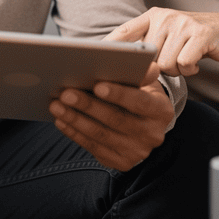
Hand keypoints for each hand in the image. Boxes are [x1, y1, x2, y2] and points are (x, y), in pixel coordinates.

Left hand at [49, 63, 173, 170]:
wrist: (143, 121)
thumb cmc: (138, 92)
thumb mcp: (142, 79)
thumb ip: (137, 70)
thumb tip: (132, 56)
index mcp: (162, 110)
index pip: (140, 102)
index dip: (118, 94)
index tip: (97, 85)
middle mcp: (152, 134)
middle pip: (116, 119)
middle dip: (88, 105)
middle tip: (65, 93)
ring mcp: (137, 152)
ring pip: (101, 135)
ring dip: (75, 119)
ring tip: (56, 105)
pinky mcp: (121, 162)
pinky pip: (94, 147)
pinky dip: (75, 133)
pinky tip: (61, 120)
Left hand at [108, 7, 218, 76]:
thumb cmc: (192, 38)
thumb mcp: (167, 35)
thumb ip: (146, 45)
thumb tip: (116, 66)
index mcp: (153, 16)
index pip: (124, 31)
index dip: (108, 47)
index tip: (91, 60)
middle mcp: (165, 17)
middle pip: (147, 58)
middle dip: (157, 68)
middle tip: (171, 62)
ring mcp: (183, 24)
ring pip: (165, 65)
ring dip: (176, 70)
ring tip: (185, 60)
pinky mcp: (201, 35)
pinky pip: (184, 65)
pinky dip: (190, 70)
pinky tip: (196, 63)